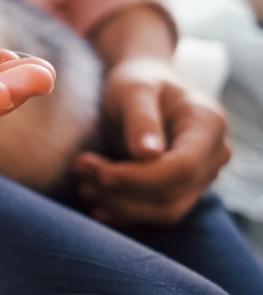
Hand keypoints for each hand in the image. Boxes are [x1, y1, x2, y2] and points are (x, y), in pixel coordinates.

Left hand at [74, 57, 230, 225]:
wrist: (142, 87)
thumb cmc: (137, 80)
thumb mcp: (133, 89)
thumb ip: (140, 118)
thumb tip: (148, 154)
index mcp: (208, 124)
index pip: (183, 167)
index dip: (141, 178)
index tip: (102, 174)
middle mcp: (213, 155)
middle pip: (172, 193)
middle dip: (122, 190)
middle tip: (80, 169)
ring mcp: (201, 176)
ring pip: (165, 211)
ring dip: (120, 205)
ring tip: (83, 185)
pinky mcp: (181, 191)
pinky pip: (156, 214)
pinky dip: (124, 213)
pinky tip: (96, 203)